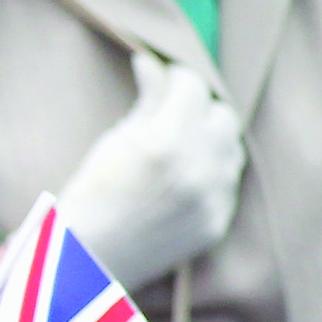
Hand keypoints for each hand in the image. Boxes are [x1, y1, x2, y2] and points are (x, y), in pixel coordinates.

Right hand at [56, 55, 245, 291]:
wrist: (88, 260)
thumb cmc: (90, 194)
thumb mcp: (114, 140)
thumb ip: (147, 99)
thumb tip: (152, 61)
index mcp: (166, 142)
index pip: (194, 87)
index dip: (177, 79)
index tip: (166, 82)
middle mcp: (199, 169)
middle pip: (223, 114)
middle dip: (200, 108)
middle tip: (175, 114)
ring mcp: (214, 199)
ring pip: (233, 148)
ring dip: (213, 139)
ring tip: (182, 145)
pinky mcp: (220, 221)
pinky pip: (231, 182)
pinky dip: (214, 172)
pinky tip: (188, 176)